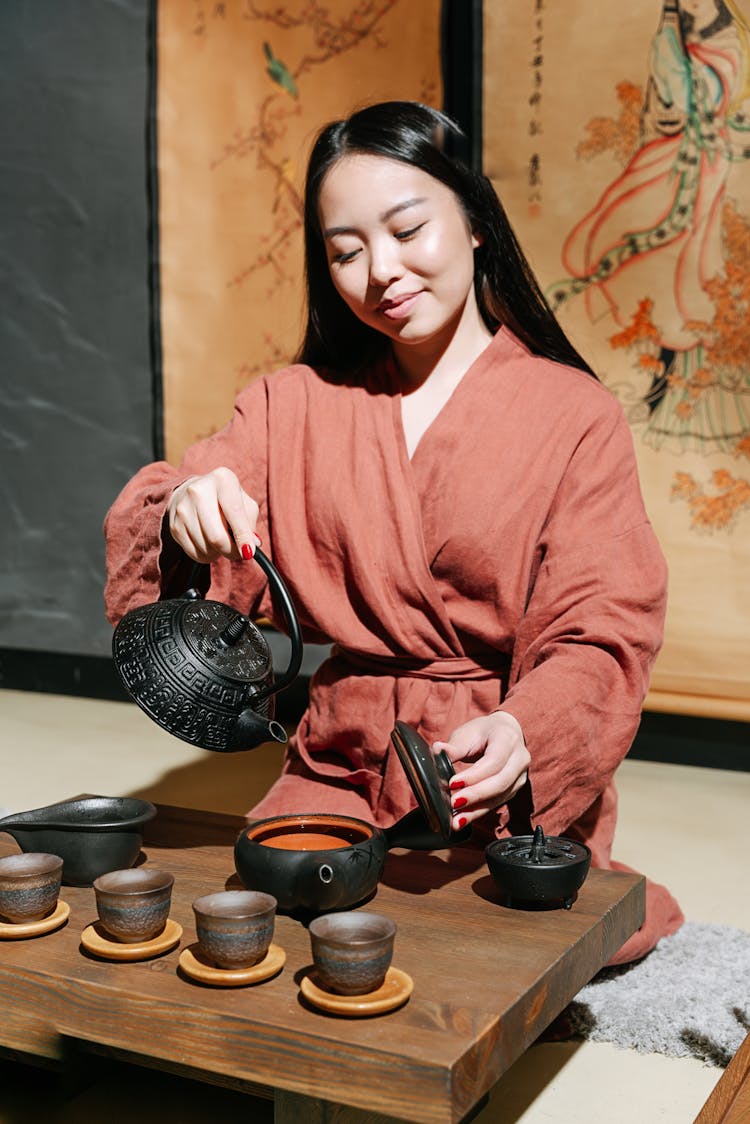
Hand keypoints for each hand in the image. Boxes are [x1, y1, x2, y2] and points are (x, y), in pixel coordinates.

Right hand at [166, 467, 260, 563]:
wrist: (191, 492)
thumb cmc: (225, 499)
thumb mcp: (243, 502)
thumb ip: (250, 524)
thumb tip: (250, 547)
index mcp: (222, 479)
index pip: (234, 512)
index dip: (242, 536)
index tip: (248, 553)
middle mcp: (198, 491)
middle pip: (216, 536)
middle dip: (230, 551)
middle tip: (238, 553)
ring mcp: (183, 508)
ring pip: (206, 548)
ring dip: (218, 553)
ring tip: (222, 543)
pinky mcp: (174, 525)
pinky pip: (194, 553)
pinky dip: (206, 556)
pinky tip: (209, 545)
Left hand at [433, 712, 529, 830]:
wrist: (504, 733)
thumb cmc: (484, 732)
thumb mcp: (468, 733)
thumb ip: (454, 746)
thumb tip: (437, 751)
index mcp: (508, 738)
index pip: (493, 761)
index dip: (474, 775)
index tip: (452, 784)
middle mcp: (520, 758)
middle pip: (500, 782)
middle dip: (475, 795)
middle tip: (453, 803)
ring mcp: (520, 776)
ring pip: (500, 797)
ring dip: (476, 810)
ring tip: (456, 820)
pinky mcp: (514, 790)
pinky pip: (497, 804)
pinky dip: (478, 812)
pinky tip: (462, 819)